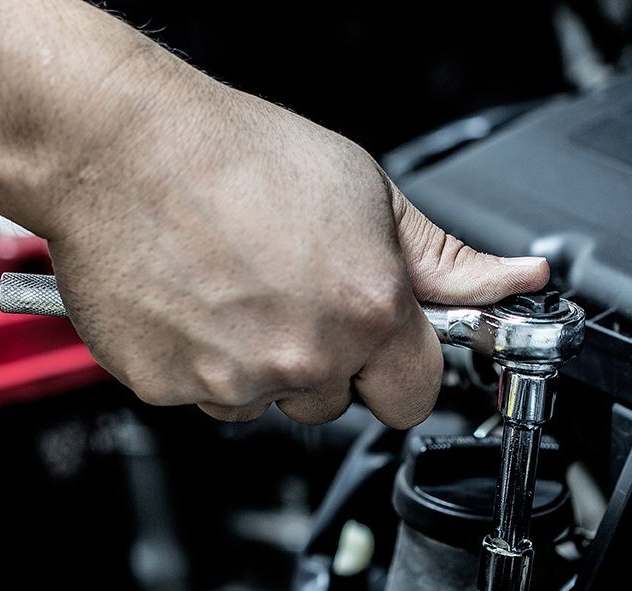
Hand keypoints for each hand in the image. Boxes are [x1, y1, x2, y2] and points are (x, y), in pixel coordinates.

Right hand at [41, 64, 548, 426]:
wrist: (118, 147)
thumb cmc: (232, 154)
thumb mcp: (364, 191)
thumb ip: (441, 259)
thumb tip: (513, 283)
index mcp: (367, 309)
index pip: (415, 397)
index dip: (397, 368)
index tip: (377, 346)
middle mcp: (305, 356)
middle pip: (335, 402)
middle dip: (321, 363)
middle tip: (286, 292)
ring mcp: (232, 380)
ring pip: (264, 401)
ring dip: (254, 364)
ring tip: (229, 288)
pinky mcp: (169, 389)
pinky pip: (201, 396)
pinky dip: (195, 361)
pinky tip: (190, 303)